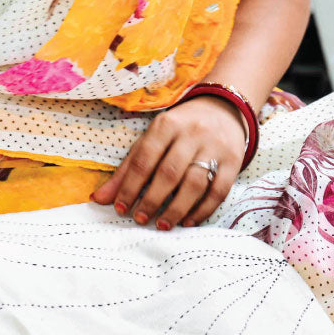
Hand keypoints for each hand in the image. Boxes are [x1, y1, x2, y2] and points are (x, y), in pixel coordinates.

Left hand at [91, 96, 245, 229]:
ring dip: (176, 209)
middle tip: (140, 219)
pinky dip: (202, 210)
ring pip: (194, 184)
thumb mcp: (152, 139)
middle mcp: (191, 133)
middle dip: (152, 200)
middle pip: (169, 173)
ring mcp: (214, 147)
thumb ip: (127, 169)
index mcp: (166, 125)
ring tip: (162, 225)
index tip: (120, 208)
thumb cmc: (179, 130)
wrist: (223, 109)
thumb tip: (100, 199)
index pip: (144, 159)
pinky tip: (188, 221)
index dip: (130, 186)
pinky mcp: (233, 160)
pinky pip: (218, 190)